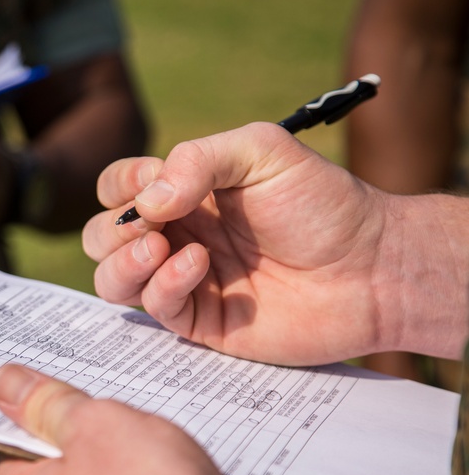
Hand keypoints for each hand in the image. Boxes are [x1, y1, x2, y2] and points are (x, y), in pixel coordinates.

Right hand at [82, 122, 389, 365]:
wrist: (371, 268)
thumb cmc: (322, 204)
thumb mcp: (262, 152)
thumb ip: (197, 160)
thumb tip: (144, 203)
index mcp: (185, 193)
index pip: (117, 188)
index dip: (120, 186)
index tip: (153, 185)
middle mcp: (177, 236)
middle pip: (103, 238)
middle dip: (112, 232)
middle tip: (152, 226)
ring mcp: (185, 281)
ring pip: (112, 280)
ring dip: (124, 262)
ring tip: (162, 248)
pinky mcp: (199, 322)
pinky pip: (154, 309)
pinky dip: (164, 285)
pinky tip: (198, 266)